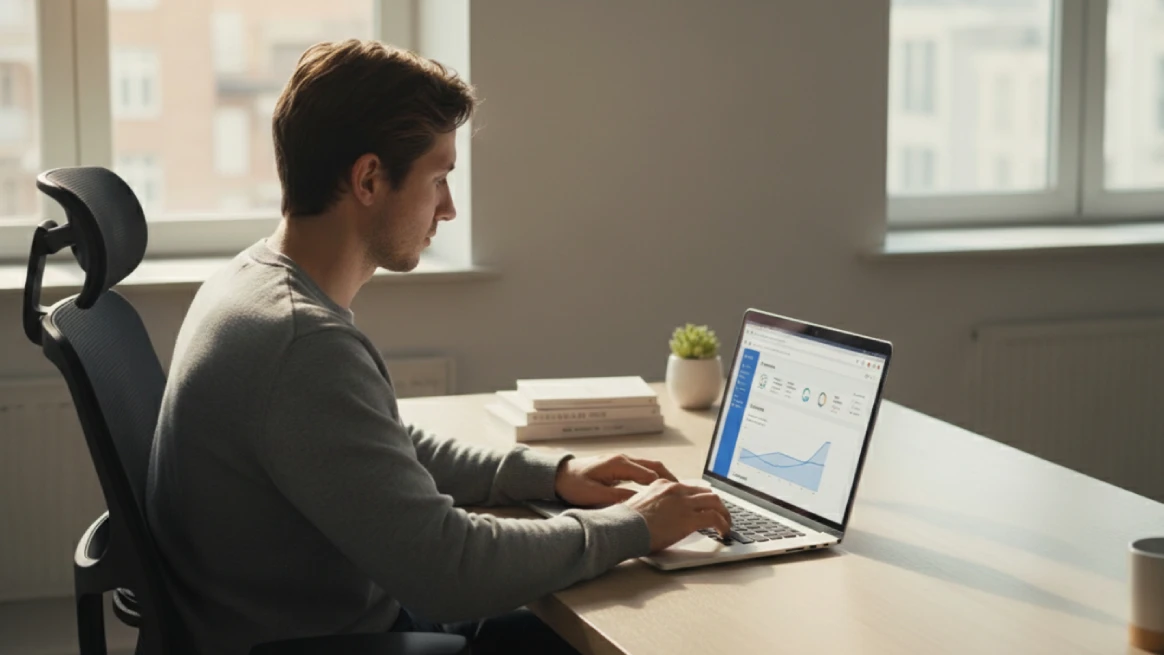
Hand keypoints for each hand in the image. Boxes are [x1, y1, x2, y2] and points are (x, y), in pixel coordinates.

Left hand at [553, 454, 677, 507]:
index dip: (666, 486)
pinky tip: (659, 488)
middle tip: (685, 492)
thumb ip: (617, 498)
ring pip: (650, 467)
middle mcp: (623, 460)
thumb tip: (639, 501)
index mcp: (619, 465)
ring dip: (664, 477)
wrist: (558, 475)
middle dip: (671, 479)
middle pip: (655, 467)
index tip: (679, 496)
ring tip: (677, 491)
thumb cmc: (573, 484)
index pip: (650, 475)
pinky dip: (654, 477)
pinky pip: (642, 470)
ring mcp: (621, 461)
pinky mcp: (618, 466)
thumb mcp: (595, 495)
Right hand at [624, 479, 731, 551]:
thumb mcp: (639, 505)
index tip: (703, 506)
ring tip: (726, 524)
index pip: (689, 487)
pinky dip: (723, 524)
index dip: (699, 498)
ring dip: (724, 513)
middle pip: (705, 491)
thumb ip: (654, 506)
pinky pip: (715, 518)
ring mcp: (684, 502)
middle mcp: (675, 489)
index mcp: (662, 485)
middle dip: (716, 504)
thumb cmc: (625, 523)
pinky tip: (723, 532)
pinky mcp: (690, 518)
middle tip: (720, 514)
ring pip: (715, 501)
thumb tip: (661, 517)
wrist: (623, 528)